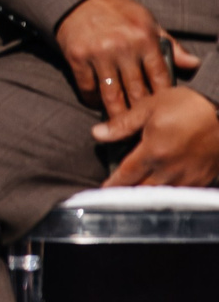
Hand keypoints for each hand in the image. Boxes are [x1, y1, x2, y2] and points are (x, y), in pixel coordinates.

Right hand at [57, 0, 193, 122]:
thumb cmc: (118, 12)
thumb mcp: (148, 23)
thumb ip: (171, 45)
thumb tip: (194, 65)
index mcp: (144, 39)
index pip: (160, 77)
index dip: (163, 99)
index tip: (164, 113)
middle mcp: (122, 47)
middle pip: (136, 91)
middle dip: (141, 112)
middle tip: (144, 130)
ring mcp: (99, 53)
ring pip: (111, 94)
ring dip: (117, 114)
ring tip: (122, 126)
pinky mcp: (78, 57)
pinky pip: (87, 86)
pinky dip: (92, 99)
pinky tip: (97, 104)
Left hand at [98, 86, 218, 186]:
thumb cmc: (190, 104)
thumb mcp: (151, 106)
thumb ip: (123, 123)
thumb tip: (97, 134)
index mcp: (153, 152)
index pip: (126, 174)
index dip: (113, 184)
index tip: (103, 189)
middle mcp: (170, 169)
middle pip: (142, 190)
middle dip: (128, 193)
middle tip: (117, 193)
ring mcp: (189, 176)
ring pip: (162, 195)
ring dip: (148, 196)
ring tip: (136, 194)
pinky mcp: (205, 178)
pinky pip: (183, 193)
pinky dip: (170, 194)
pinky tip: (164, 189)